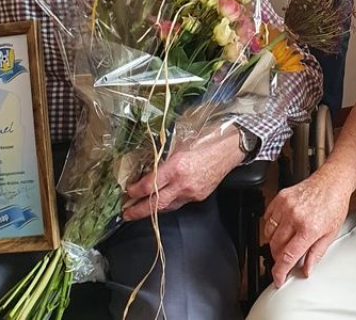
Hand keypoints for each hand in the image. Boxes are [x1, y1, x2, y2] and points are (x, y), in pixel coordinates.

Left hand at [121, 127, 243, 220]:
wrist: (230, 148)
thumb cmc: (206, 140)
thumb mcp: (180, 145)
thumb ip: (164, 159)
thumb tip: (148, 168)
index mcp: (176, 167)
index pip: (149, 186)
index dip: (135, 191)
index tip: (127, 192)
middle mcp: (183, 183)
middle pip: (156, 204)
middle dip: (138, 211)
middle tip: (125, 214)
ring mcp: (192, 193)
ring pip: (167, 206)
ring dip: (152, 209)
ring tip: (140, 211)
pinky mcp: (199, 196)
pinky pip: (179, 203)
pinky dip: (168, 203)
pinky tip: (161, 202)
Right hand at [262, 170, 351, 286]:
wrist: (332, 181)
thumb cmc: (334, 205)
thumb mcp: (330, 233)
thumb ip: (316, 253)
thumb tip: (306, 270)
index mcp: (309, 229)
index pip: (287, 256)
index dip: (280, 272)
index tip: (278, 279)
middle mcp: (294, 217)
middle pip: (275, 247)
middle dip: (278, 258)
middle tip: (286, 259)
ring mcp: (285, 207)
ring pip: (269, 234)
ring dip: (274, 243)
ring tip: (285, 242)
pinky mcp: (279, 198)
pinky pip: (267, 218)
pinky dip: (271, 228)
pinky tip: (281, 228)